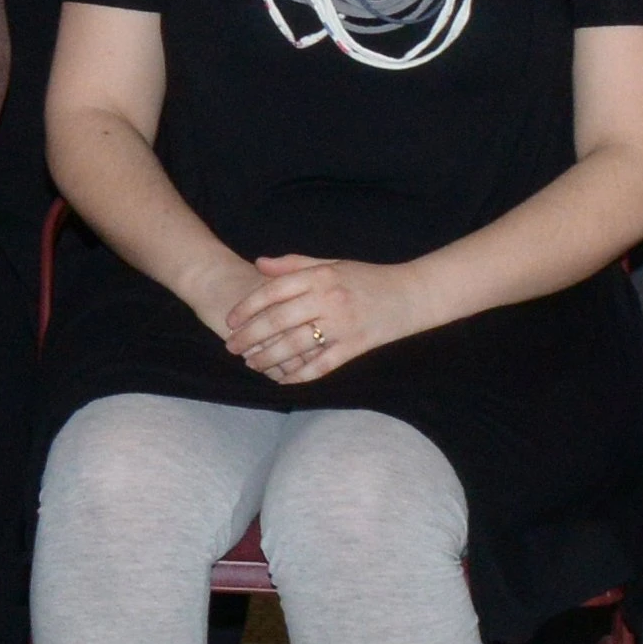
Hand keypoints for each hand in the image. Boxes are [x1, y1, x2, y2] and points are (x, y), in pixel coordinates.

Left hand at [221, 255, 407, 388]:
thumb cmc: (368, 277)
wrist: (412, 294)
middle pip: (279, 320)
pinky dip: (300, 375)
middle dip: (250, 336)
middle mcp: (329, 299)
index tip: (230, 320)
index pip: (273, 292)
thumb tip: (258, 264)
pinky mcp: (355, 346)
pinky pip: (322, 365)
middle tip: (231, 347)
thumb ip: (294, 265)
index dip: (247, 307)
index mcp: (321, 276)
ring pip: (296, 345)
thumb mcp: (331, 264)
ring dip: (269, 358)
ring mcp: (343, 325)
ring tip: (251, 364)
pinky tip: (282, 380)